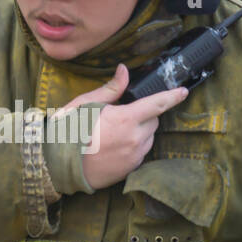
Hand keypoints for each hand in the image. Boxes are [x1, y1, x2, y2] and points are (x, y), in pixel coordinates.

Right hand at [56, 64, 187, 189]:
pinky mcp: (131, 169)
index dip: (173, 96)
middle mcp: (135, 139)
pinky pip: (141, 153)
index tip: (183, 91)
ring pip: (149, 138)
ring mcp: (134, 156)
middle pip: (153, 122)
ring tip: (115, 133)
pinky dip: (134, 147)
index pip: (158, 104)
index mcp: (125, 119)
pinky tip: (114, 146)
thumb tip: (124, 71)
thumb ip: (111, 89)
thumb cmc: (69, 131)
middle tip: (122, 115)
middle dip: (144, 116)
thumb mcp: (86, 104)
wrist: (58, 165)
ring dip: (140, 132)